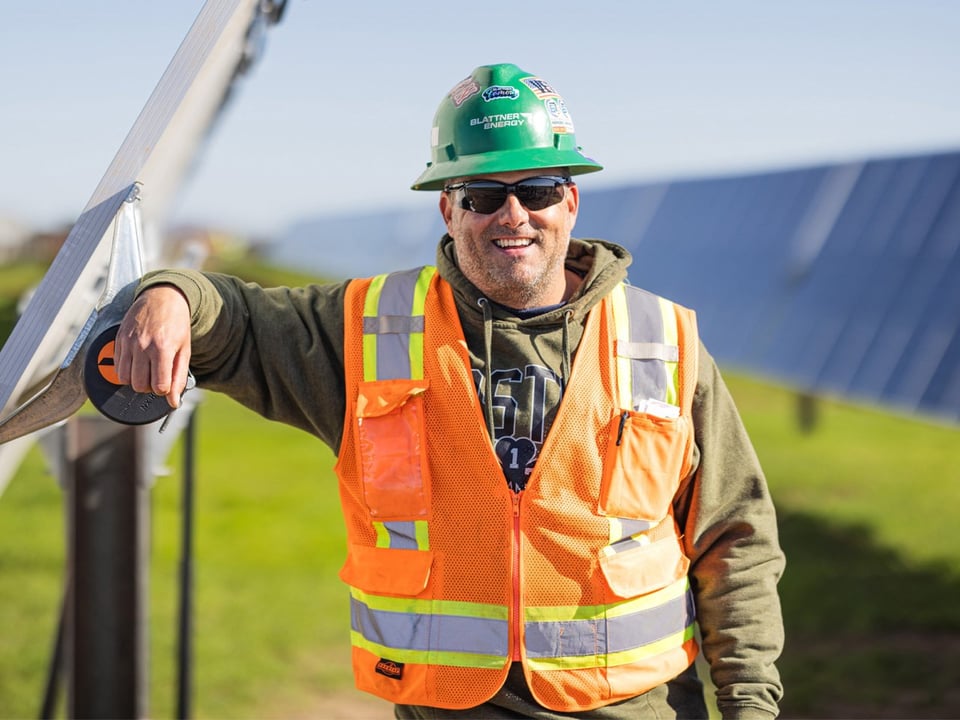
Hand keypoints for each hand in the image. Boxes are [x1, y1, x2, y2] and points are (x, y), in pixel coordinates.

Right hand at [114, 285, 191, 407]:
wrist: (163, 298)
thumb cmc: (177, 325)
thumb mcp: (184, 351)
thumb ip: (179, 378)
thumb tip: (174, 403)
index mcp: (163, 349)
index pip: (159, 386)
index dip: (163, 390)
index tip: (166, 383)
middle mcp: (143, 346)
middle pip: (139, 385)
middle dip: (149, 386)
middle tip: (157, 375)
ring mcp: (128, 342)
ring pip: (125, 379)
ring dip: (135, 379)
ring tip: (146, 369)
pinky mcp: (119, 339)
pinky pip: (117, 366)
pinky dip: (126, 369)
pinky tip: (137, 361)